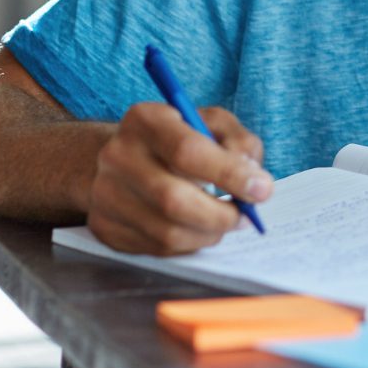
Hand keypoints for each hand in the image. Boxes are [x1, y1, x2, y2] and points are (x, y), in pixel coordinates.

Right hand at [85, 103, 272, 254]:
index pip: (188, 151)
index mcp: (146, 120)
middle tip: (246, 216)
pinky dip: (189, 244)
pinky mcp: (104, 226)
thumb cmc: (179, 138)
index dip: (230, 174)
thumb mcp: (212, 123)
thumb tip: (252, 176)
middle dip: (221, 215)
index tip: (263, 190)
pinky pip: (156, 248)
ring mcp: (105, 193)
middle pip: (173, 199)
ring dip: (208, 234)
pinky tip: (199, 229)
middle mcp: (117, 156)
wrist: (124, 158)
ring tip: (226, 222)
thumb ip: (239, 142)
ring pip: (166, 231)